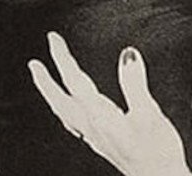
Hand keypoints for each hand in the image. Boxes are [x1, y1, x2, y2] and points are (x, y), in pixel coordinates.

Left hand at [28, 32, 191, 175]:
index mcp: (101, 116)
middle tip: (34, 64)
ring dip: (51, 96)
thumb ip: (135, 83)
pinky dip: (65, 113)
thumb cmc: (158, 151)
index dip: (62, 58)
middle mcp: (92, 127)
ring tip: (44, 84)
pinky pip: (74, 125)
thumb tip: (127, 54)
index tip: (53, 40)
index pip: (75, 82)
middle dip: (45, 81)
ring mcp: (95, 138)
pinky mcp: (102, 145)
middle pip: (61, 101)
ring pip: (64, 114)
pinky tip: (70, 114)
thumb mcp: (149, 113)